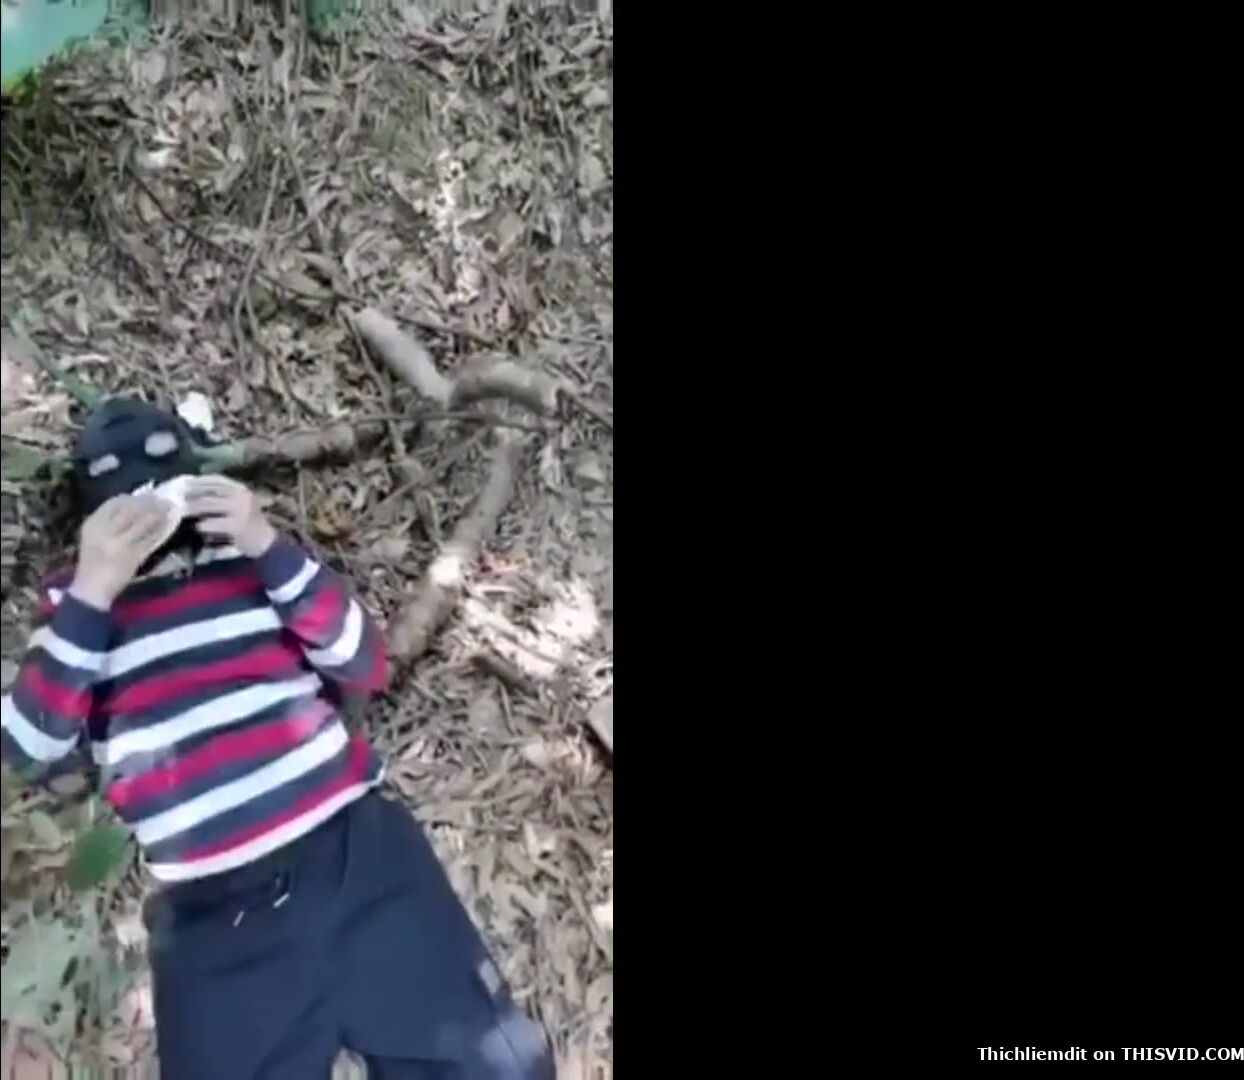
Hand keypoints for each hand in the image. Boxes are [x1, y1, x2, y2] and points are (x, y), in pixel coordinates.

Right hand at [70, 495, 172, 609]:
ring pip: (143, 523)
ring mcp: (120, 544)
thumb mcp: (94, 537)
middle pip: (131, 510)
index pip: (114, 503)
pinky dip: (160, 530)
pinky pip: (150, 539)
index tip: (146, 496)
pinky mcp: (133, 556)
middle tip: (163, 499)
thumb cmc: (94, 561)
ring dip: (158, 514)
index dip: (132, 498)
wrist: (92, 589)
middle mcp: (105, 531)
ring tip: (169, 509)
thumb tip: (134, 505)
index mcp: (92, 524)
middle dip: (149, 503)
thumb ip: (109, 522)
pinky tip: (168, 525)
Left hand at [185, 477, 276, 558]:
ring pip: (209, 504)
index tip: (179, 485)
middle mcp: (240, 495)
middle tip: (172, 500)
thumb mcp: (237, 504)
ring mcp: (240, 510)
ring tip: (179, 513)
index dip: (195, 482)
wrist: (265, 542)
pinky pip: (214, 523)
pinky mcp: (238, 525)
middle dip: (189, 495)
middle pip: (208, 491)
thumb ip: (220, 497)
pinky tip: (197, 528)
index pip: (213, 479)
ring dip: (192, 508)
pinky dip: (203, 525)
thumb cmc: (247, 523)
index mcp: (239, 488)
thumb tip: (191, 491)